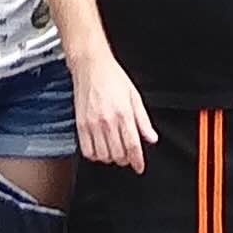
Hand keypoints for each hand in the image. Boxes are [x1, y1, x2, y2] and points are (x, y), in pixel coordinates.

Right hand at [71, 50, 156, 171]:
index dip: (137, 161)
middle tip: (127, 154)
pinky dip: (95, 155)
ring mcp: (92, 124)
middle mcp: (108, 121)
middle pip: (118, 154)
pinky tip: (100, 148)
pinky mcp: (81, 125)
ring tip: (114, 150)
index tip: (139, 167)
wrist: (91, 66)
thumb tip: (152, 137)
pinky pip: (87, 151)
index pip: (133, 146)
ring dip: (111, 158)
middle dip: (125, 159)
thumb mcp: (135, 96)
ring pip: (103, 156)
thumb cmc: (113, 77)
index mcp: (124, 113)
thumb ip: (143, 120)